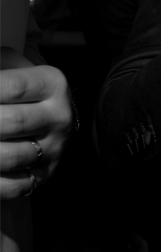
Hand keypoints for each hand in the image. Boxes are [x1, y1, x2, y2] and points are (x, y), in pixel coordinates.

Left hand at [0, 62, 73, 198]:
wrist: (53, 115)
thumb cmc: (21, 89)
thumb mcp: (11, 65)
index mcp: (52, 84)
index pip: (12, 87)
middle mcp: (59, 116)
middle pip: (11, 122)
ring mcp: (54, 148)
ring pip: (10, 157)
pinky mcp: (44, 174)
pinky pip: (15, 186)